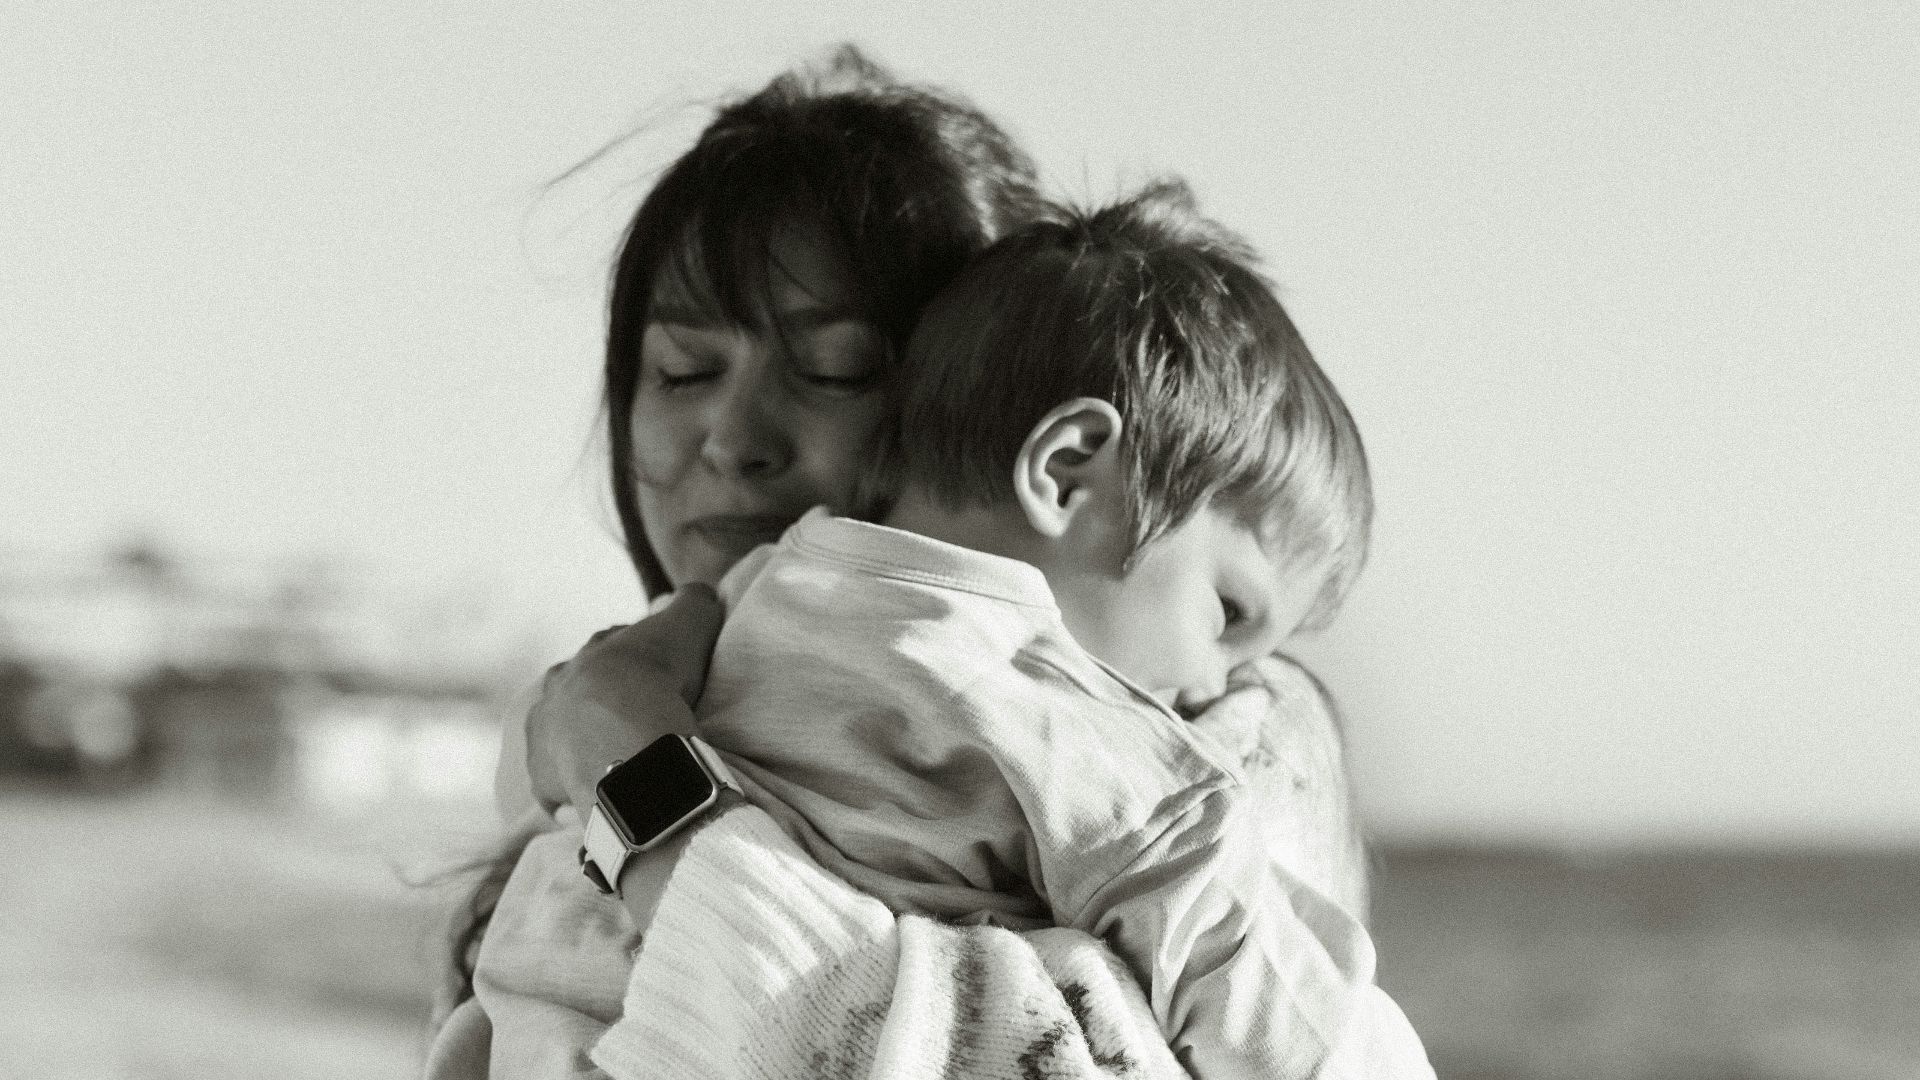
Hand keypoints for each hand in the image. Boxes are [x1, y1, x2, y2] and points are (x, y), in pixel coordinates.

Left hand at [524, 584, 723, 817]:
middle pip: (581, 692)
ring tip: (616, 759)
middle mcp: (559, 689)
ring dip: (582, 743)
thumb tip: (700, 595)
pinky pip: (552, 786)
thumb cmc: (657, 673)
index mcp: (591, 654)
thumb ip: (693, 603)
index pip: (612, 651)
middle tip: (637, 719)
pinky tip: (593, 794)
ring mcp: (546, 734)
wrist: (625, 733)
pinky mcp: (543, 778)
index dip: (637, 661)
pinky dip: (569, 788)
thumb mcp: (688, 622)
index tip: (659, 675)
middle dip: (603, 701)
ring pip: (561, 736)